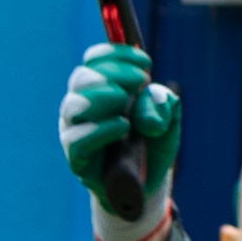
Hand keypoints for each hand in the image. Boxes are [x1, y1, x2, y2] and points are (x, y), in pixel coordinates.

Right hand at [63, 43, 176, 240]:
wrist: (146, 186)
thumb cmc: (151, 146)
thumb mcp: (168, 122)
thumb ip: (165, 105)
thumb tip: (149, 96)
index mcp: (100, 90)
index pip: (94, 61)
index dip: (115, 54)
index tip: (145, 61)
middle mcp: (82, 107)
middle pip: (81, 78)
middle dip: (113, 73)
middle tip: (141, 80)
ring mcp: (75, 132)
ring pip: (72, 106)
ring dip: (100, 96)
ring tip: (123, 100)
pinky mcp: (77, 158)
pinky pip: (77, 139)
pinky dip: (100, 129)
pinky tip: (122, 127)